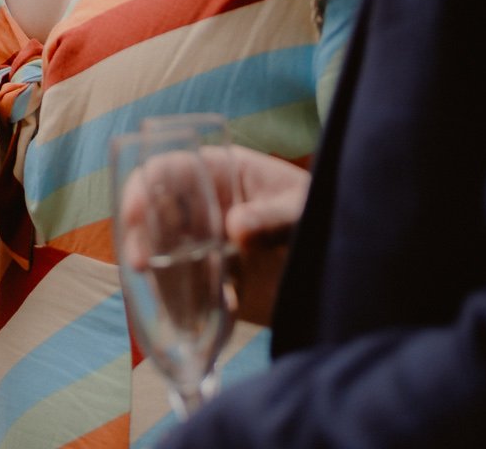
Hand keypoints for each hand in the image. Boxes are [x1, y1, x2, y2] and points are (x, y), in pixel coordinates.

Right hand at [116, 145, 306, 325]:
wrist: (350, 266)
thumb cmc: (324, 215)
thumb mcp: (303, 209)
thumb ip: (274, 217)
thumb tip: (235, 229)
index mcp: (219, 173)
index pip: (166, 170)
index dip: (143, 187)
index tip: (136, 213)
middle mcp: (203, 207)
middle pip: (152, 213)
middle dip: (139, 235)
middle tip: (142, 263)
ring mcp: (205, 246)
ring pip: (162, 254)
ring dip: (158, 273)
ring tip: (170, 296)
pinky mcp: (214, 282)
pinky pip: (186, 292)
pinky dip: (184, 305)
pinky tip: (201, 315)